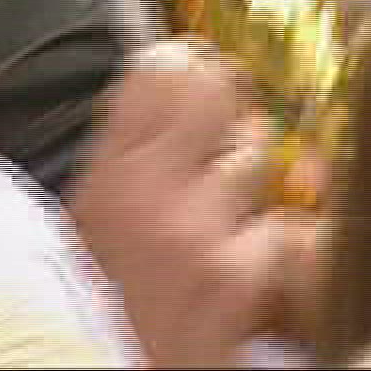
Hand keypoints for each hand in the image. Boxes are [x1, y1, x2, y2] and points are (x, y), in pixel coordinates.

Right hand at [68, 39, 287, 368]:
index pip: (158, 67)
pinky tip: (243, 271)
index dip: (187, 64)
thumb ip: (123, 154)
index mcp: (101, 171)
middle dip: (229, 104)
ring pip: (256, 155)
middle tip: (225, 130)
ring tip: (223, 217)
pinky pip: (282, 230)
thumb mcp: (87, 218)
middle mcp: (145, 189)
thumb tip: (166, 81)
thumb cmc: (98, 305)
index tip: (194, 73)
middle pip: (216, 89)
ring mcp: (196, 229)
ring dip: (251, 182)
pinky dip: (273, 249)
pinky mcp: (239, 277)